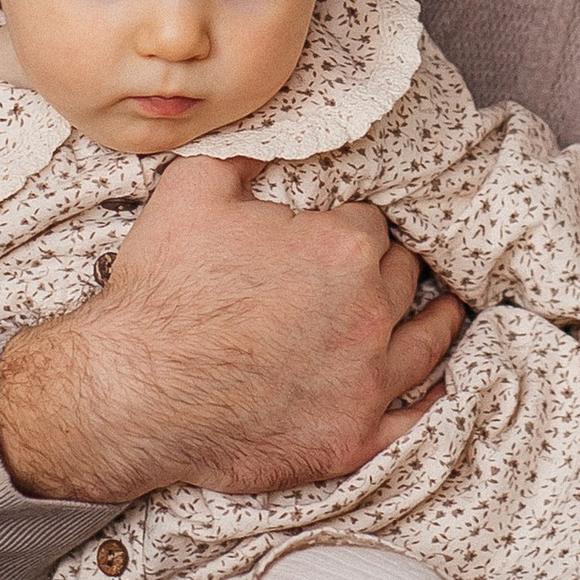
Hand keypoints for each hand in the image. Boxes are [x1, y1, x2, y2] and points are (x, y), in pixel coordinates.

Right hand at [0, 155, 465, 505]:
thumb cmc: (162, 292)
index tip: (336, 231)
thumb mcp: (192, 189)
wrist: (132, 392)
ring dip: (437, 321)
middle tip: (380, 267)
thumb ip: (246, 155)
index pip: (370, 224)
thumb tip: (274, 140)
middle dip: (391, 268)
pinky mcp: (351, 439)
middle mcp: (370, 316)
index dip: (349, 224)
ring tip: (447, 310)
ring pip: (426, 343)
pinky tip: (437, 385)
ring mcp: (365, 383)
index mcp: (345, 250)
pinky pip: (413, 418)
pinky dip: (429, 398)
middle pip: (404, 279)